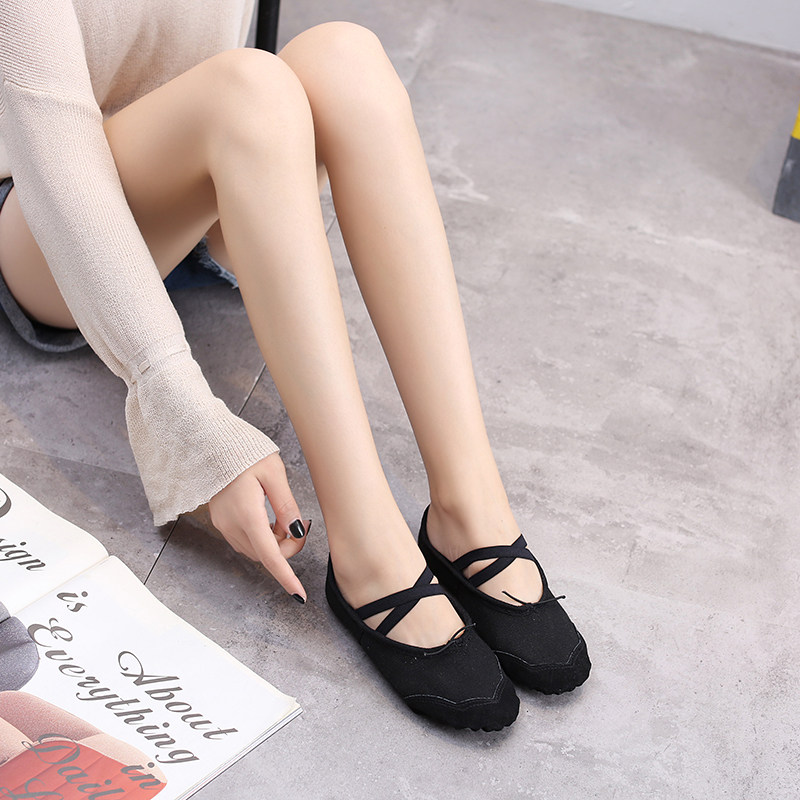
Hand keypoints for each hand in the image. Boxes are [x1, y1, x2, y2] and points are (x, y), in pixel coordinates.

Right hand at [208, 453, 308, 600]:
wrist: (211, 443)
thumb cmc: (244, 452)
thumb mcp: (273, 473)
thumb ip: (286, 505)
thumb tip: (296, 532)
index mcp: (247, 514)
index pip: (270, 556)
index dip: (286, 578)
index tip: (299, 596)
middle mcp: (232, 525)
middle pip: (266, 555)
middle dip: (288, 548)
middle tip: (303, 525)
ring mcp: (224, 525)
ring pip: (257, 549)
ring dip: (275, 542)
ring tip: (286, 516)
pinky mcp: (221, 521)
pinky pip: (247, 539)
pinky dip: (263, 536)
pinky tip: (270, 516)